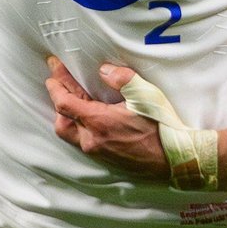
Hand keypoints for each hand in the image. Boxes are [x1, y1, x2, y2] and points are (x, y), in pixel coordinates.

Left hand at [46, 57, 168, 176]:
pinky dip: (79, 126)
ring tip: (74, 99)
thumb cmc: (160, 126)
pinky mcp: (104, 158)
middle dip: (58, 100)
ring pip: (70, 133)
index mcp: (98, 122)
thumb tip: (103, 70)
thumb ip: (122, 78)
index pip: (64, 103)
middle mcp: (92, 140)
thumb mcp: (145, 95)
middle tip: (61, 82)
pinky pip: (81, 140)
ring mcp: (97, 152)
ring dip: (67, 116)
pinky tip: (89, 116)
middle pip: (61, 121)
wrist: (173, 158)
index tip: (53, 69)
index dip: (56, 85)